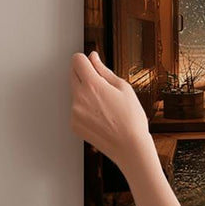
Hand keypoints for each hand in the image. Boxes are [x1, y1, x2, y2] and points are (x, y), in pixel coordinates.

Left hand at [70, 51, 153, 171]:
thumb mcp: (123, 88)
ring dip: (85, 93)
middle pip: (72, 74)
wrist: (130, 147)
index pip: (77, 60)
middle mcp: (79, 97)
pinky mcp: (74, 124)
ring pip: (75, 93)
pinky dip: (85, 109)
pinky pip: (76, 109)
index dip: (85, 59)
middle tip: (102, 86)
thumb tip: (93, 58)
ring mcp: (74, 112)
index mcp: (92, 85)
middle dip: (84, 74)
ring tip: (105, 106)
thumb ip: (104, 70)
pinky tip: (101, 117)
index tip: (91, 64)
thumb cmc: (131, 119)